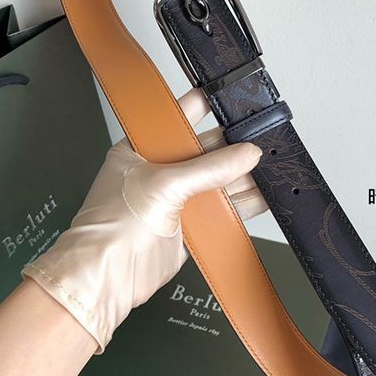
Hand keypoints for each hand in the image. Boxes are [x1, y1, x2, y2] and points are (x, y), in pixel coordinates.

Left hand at [21, 87, 265, 353]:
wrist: (108, 276)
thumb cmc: (113, 225)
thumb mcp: (165, 184)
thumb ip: (210, 168)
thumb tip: (246, 154)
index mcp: (142, 148)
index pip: (176, 118)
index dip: (204, 106)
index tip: (231, 98)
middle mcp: (159, 170)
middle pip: (203, 150)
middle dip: (231, 146)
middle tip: (260, 138)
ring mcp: (174, 197)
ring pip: (215, 180)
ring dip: (239, 176)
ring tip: (267, 169)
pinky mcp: (187, 224)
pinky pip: (219, 209)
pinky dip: (240, 204)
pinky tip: (260, 198)